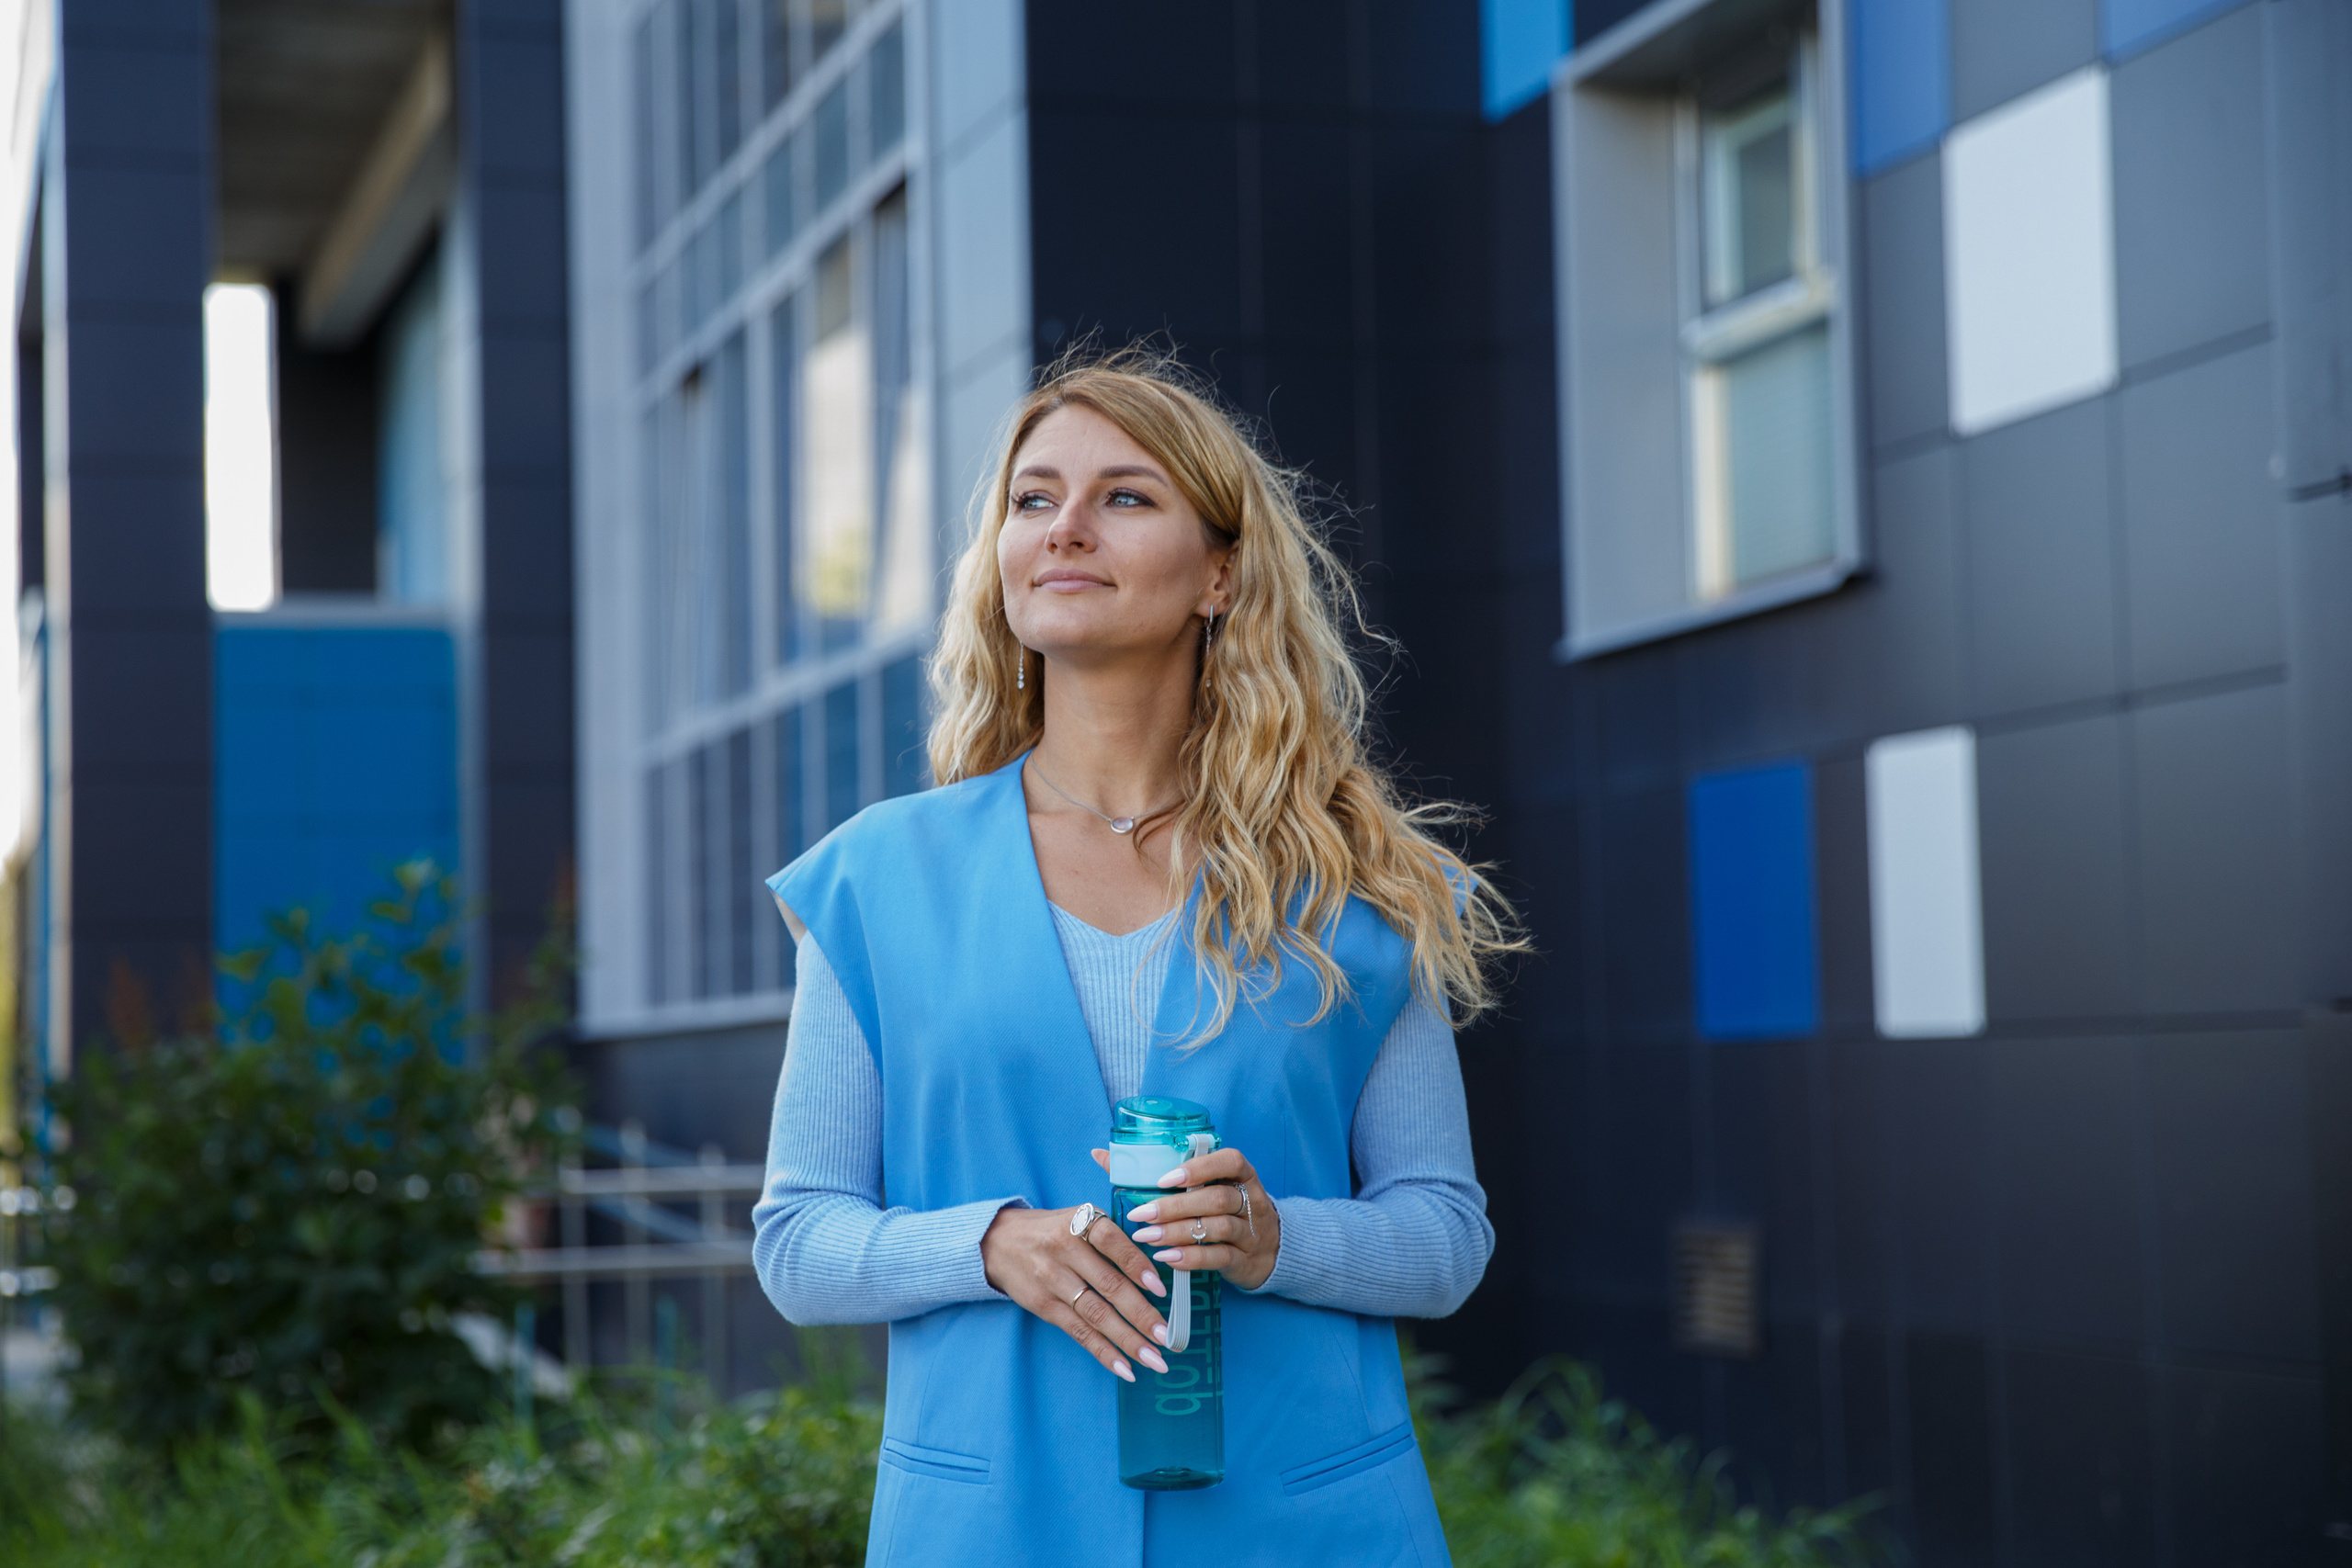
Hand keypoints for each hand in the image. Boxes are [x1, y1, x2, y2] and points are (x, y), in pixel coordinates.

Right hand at [980, 1201, 1171, 1382]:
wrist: (996, 1241)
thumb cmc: (1052, 1229)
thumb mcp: (1078, 1217)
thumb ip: (1111, 1237)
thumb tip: (1154, 1271)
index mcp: (1079, 1222)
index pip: (1112, 1242)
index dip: (1137, 1265)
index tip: (1160, 1289)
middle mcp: (1064, 1250)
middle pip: (1108, 1285)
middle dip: (1141, 1314)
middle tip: (1167, 1337)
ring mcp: (1052, 1280)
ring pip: (1096, 1314)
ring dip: (1128, 1340)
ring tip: (1154, 1359)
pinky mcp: (1043, 1305)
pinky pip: (1078, 1332)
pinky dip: (1103, 1351)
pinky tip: (1124, 1367)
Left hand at [1090, 1145, 1281, 1291]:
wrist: (1270, 1249)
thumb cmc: (1222, 1210)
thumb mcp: (1203, 1188)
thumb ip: (1154, 1170)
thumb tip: (1101, 1154)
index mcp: (1240, 1175)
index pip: (1230, 1161)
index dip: (1199, 1168)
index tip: (1164, 1178)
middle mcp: (1251, 1200)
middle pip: (1217, 1198)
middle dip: (1175, 1206)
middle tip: (1140, 1214)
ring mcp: (1252, 1231)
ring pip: (1218, 1228)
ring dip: (1178, 1232)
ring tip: (1147, 1237)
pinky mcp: (1246, 1260)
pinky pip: (1220, 1258)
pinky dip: (1191, 1258)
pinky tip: (1166, 1258)